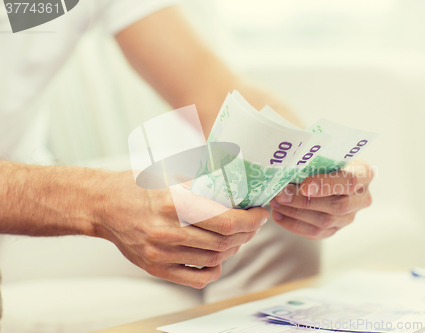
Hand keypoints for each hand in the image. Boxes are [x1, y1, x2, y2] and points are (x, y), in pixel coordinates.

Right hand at [93, 171, 268, 288]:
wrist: (104, 205)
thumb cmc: (137, 186)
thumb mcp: (170, 176)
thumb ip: (202, 183)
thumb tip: (237, 187)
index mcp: (173, 204)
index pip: (226, 220)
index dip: (251, 220)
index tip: (260, 214)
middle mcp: (167, 231)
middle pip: (224, 241)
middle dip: (247, 232)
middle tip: (253, 223)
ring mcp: (161, 253)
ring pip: (215, 258)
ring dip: (234, 247)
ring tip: (237, 236)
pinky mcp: (156, 268)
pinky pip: (197, 278)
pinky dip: (215, 269)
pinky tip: (217, 256)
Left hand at [270, 159, 373, 239]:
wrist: (323, 168)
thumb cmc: (323, 155)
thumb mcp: (323, 150)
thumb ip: (314, 155)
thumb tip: (289, 160)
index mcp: (364, 173)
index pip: (350, 181)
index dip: (327, 185)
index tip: (304, 185)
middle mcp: (362, 198)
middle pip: (337, 206)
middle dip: (305, 201)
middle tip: (281, 194)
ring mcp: (350, 216)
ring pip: (325, 221)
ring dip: (296, 212)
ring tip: (275, 202)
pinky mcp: (335, 229)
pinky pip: (315, 232)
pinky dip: (294, 224)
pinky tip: (278, 215)